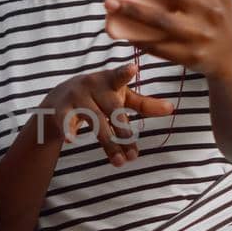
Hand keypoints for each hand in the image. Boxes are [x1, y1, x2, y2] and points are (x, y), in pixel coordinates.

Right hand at [37, 62, 173, 165]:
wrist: (59, 97)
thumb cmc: (99, 96)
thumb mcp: (120, 97)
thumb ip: (144, 104)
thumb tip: (172, 109)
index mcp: (109, 80)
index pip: (119, 77)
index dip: (125, 73)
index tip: (133, 68)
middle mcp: (92, 85)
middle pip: (112, 111)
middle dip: (124, 133)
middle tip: (134, 156)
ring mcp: (75, 97)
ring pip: (94, 122)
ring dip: (108, 143)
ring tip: (120, 162)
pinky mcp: (61, 109)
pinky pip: (65, 121)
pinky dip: (68, 130)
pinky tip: (71, 140)